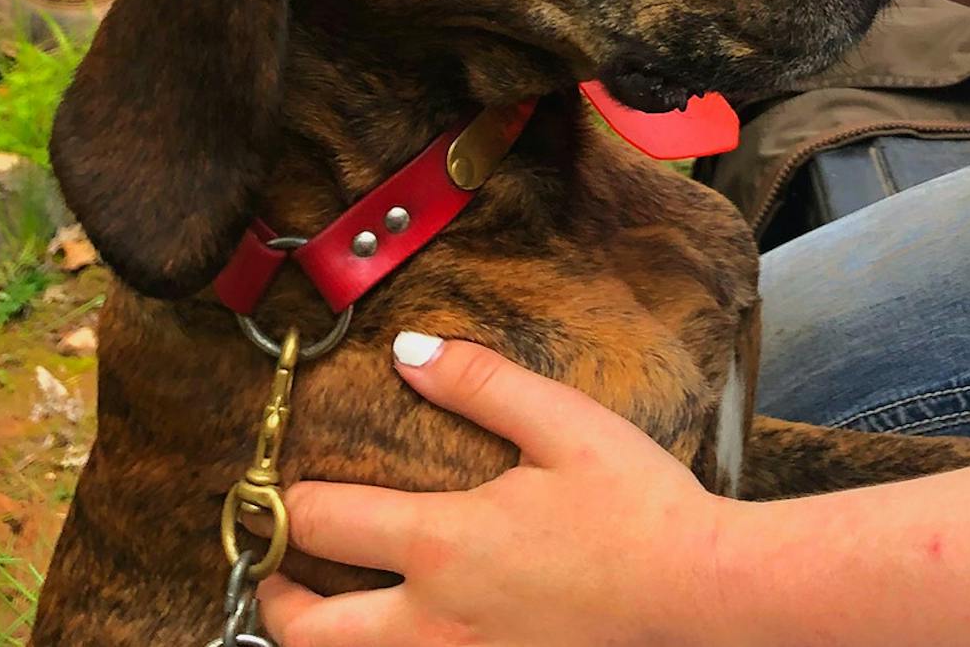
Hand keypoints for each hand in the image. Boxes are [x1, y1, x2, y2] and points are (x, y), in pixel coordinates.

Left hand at [257, 335, 736, 646]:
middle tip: (275, 568)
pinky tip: (406, 630)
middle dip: (275, 595)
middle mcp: (429, 622)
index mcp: (442, 543)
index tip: (277, 489)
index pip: (326, 523)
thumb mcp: (562, 423)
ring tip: (322, 610)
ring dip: (318, 638)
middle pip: (307, 630)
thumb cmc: (635, 504)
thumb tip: (407, 351)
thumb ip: (480, 383)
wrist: (695, 592)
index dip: (286, 503)